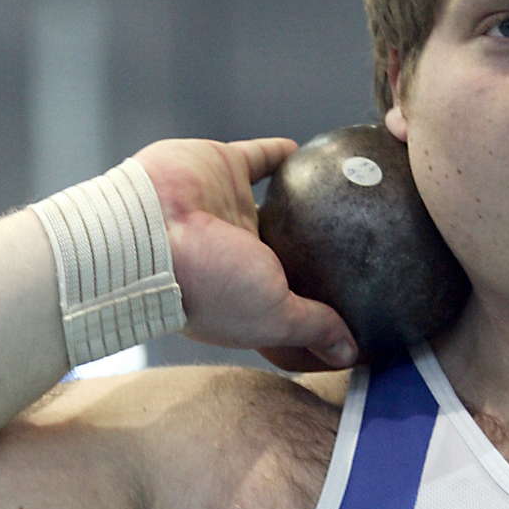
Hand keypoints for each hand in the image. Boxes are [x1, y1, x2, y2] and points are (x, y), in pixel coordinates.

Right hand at [132, 137, 357, 368]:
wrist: (148, 228)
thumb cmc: (207, 285)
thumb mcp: (273, 317)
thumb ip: (313, 327)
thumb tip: (348, 353)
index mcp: (243, 293)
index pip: (287, 302)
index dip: (314, 307)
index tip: (353, 309)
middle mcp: (237, 252)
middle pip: (287, 253)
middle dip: (314, 255)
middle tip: (360, 252)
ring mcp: (230, 209)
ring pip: (279, 204)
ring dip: (305, 202)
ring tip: (346, 200)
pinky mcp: (224, 168)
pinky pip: (263, 157)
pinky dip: (283, 155)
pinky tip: (316, 156)